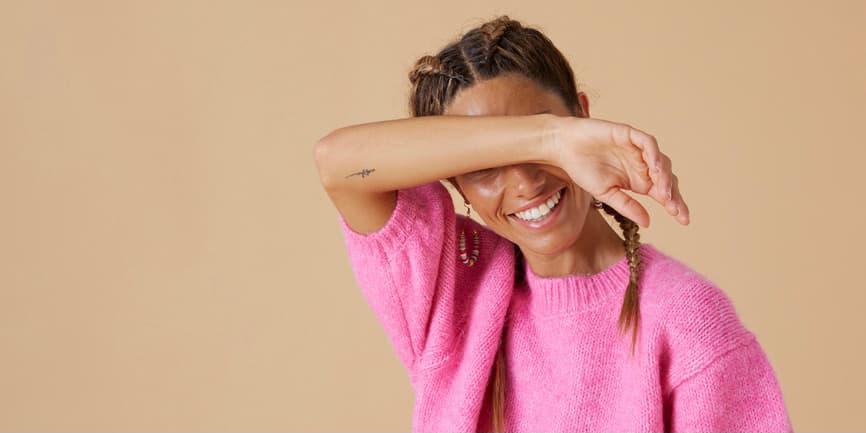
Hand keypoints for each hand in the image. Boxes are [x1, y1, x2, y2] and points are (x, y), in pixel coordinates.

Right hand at [553, 117, 688, 227]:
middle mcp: (642, 165)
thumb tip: (648, 222)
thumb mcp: (606, 194)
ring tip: (664, 194)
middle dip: (674, 195)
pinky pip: (648, 143)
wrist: (564, 148)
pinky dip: (653, 154)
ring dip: (664, 177)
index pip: (663, 193)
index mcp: (638, 180)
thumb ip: (627, 206)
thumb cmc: (582, 169)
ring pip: (661, 161)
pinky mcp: (629, 135)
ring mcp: (637, 149)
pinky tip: (655, 168)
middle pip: (667, 179)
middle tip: (676, 210)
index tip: (684, 221)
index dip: (675, 205)